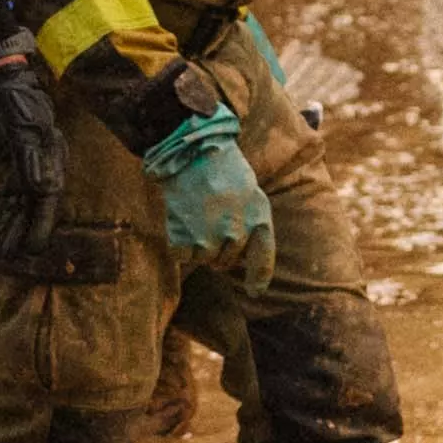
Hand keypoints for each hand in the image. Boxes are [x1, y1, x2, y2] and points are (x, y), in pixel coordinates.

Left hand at [0, 56, 71, 282]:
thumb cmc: (11, 95)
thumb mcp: (22, 125)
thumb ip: (32, 157)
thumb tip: (42, 189)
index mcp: (49, 156)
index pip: (47, 199)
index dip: (41, 225)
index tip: (34, 249)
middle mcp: (37, 165)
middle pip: (29, 207)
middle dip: (19, 233)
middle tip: (9, 260)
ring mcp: (18, 166)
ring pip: (13, 206)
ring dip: (5, 230)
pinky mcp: (1, 164)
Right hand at [136, 100, 270, 264]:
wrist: (193, 151)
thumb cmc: (224, 170)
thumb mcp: (251, 193)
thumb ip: (252, 224)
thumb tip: (240, 254)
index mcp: (259, 219)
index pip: (263, 259)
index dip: (259, 278)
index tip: (256, 292)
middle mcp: (237, 234)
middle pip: (226, 261)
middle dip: (219, 249)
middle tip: (211, 221)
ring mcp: (210, 238)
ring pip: (203, 259)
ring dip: (198, 244)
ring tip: (197, 215)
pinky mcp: (184, 238)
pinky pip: (182, 256)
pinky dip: (179, 243)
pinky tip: (181, 219)